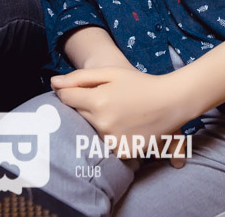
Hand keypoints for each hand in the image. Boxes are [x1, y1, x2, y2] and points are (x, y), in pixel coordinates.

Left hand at [51, 66, 190, 163]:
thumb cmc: (139, 83)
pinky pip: (105, 143)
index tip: (80, 90)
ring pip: (91, 130)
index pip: (66, 98)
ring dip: (99, 121)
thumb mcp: (110, 73)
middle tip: (108, 99)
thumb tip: (53, 83)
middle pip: (79, 114)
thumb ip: (79, 78)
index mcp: (98, 100)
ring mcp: (112, 139)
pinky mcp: (122, 151)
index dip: (70, 92)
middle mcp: (103, 123)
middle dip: (87, 106)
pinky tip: (125, 125)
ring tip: (119, 112)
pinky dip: (111, 135)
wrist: (171, 102)